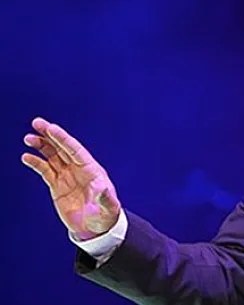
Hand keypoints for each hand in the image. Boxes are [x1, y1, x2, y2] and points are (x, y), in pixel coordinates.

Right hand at [21, 117, 120, 240]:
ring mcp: (67, 176)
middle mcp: (79, 169)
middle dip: (50, 135)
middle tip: (37, 122)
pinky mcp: (57, 186)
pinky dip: (36, 163)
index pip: (75, 150)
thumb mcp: (108, 207)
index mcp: (92, 170)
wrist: (95, 229)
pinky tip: (27, 157)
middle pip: (63, 148)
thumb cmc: (105, 216)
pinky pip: (45, 171)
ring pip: (53, 156)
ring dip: (42, 146)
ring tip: (28, 138)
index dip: (63, 139)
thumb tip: (102, 188)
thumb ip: (105, 197)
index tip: (51, 128)